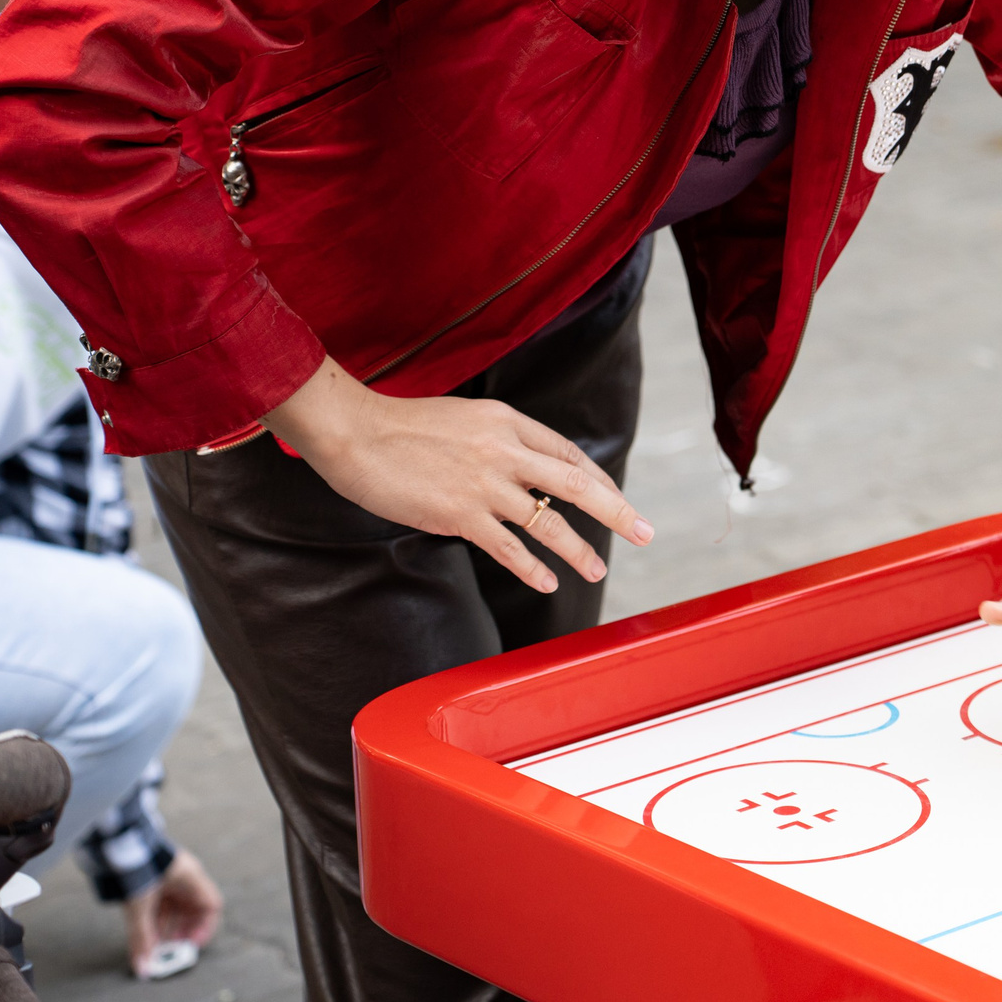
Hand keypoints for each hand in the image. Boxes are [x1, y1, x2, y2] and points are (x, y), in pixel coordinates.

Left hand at [127, 850, 223, 976]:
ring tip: (153, 947)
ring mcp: (168, 879)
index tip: (189, 946)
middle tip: (169, 951)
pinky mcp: (152, 881)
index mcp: (190, 878)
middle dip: (182, 933)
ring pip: (175, 910)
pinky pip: (161, 905)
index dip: (205, 928)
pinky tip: (145, 936)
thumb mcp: (139, 906)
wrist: (114, 843)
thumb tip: (144, 968)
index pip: (211, 905)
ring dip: (166, 930)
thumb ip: (142, 938)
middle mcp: (183, 878)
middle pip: (193, 911)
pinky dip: (155, 922)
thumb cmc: (134, 868)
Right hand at [263, 357, 652, 592]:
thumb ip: (495, 441)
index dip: (596, 478)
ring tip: (597, 570)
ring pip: (547, 520)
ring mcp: (484, 483)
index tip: (614, 498)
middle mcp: (504, 449)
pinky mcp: (459, 513)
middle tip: (645, 531)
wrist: (356, 432)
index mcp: (506, 421)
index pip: (566, 452)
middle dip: (616, 510)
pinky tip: (547, 582)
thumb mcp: (463, 419)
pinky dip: (531, 567)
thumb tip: (518, 470)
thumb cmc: (401, 426)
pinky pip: (507, 546)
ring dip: (578, 549)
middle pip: (575, 483)